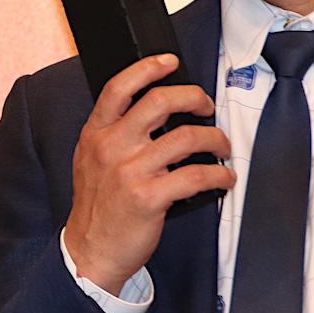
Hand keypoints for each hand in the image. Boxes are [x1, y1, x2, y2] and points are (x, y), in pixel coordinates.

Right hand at [63, 54, 233, 294]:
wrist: (90, 251)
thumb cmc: (96, 207)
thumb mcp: (90, 161)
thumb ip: (112, 135)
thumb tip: (152, 113)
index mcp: (96, 134)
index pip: (119, 88)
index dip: (147, 68)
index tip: (170, 62)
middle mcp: (112, 147)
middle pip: (160, 102)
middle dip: (194, 98)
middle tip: (206, 106)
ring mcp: (130, 172)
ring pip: (187, 137)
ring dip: (215, 139)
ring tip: (221, 147)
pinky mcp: (150, 197)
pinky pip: (197, 176)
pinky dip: (219, 175)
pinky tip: (223, 178)